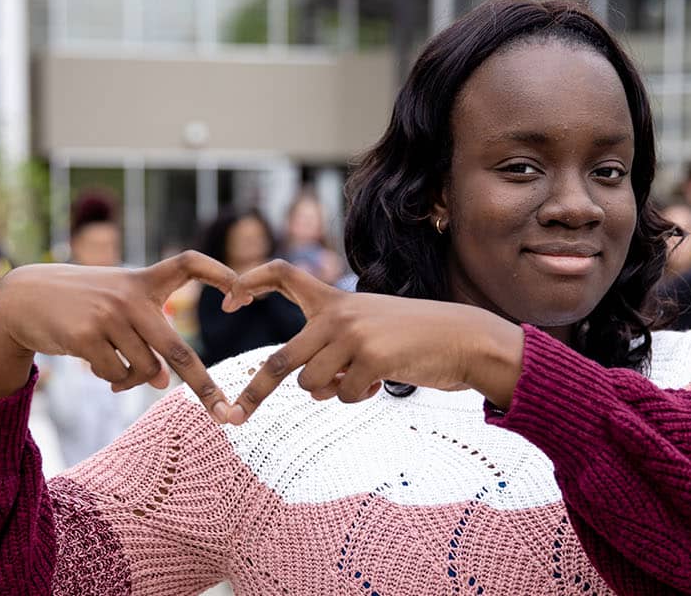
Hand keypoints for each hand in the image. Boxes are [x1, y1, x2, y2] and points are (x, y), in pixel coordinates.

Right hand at [0, 251, 238, 419]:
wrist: (23, 298)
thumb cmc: (80, 303)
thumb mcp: (117, 307)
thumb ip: (146, 338)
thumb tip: (161, 383)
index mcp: (144, 281)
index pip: (190, 263)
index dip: (221, 273)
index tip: (244, 295)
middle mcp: (131, 297)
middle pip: (179, 349)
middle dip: (204, 386)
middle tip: (226, 414)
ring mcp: (109, 317)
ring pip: (145, 371)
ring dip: (135, 381)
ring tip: (117, 372)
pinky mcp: (87, 338)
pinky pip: (117, 375)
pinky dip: (114, 380)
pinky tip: (97, 366)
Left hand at [223, 260, 523, 424]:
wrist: (463, 338)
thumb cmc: (416, 339)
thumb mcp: (369, 330)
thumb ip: (333, 349)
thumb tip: (306, 388)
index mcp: (335, 299)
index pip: (283, 274)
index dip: (250, 281)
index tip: (227, 300)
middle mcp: (338, 313)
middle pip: (280, 358)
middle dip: (255, 392)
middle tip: (233, 417)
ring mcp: (352, 334)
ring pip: (312, 385)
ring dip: (333, 393)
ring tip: (366, 377)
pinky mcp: (369, 356)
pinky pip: (343, 395)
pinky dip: (359, 396)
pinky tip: (384, 379)